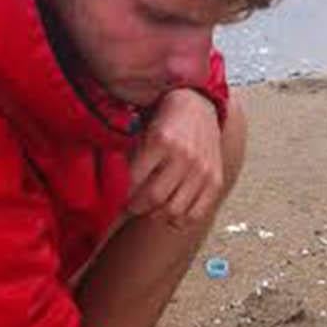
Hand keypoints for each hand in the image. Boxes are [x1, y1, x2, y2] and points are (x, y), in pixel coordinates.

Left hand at [128, 89, 223, 226]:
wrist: (199, 107)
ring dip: (157, 214)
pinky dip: (179, 220)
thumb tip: (112, 189)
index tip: (115, 197)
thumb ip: (130, 157)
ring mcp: (202, 170)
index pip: (134, 181)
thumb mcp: (143, 130)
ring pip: (174, 210)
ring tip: (150, 208)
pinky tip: (170, 212)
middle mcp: (185, 156)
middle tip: (131, 205)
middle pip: (154, 198)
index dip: (121, 194)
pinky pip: (195, 214)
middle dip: (136, 206)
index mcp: (161, 141)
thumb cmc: (165, 120)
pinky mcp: (215, 181)